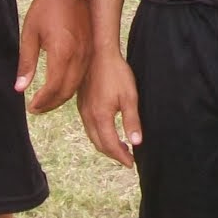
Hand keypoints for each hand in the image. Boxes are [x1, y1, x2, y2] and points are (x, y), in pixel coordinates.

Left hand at [15, 0, 88, 112]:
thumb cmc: (46, 7)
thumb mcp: (29, 34)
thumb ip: (26, 63)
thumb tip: (20, 88)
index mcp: (62, 52)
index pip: (53, 87)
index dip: (41, 102)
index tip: (30, 107)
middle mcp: (79, 55)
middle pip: (67, 91)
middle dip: (51, 104)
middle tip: (36, 108)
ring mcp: (88, 52)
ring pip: (77, 85)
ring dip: (62, 97)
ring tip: (46, 101)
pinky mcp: (91, 48)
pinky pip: (83, 75)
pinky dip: (72, 85)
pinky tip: (60, 86)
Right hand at [76, 48, 142, 166]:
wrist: (98, 53)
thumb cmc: (116, 73)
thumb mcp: (129, 97)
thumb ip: (132, 121)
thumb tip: (136, 143)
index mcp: (101, 117)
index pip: (110, 145)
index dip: (121, 156)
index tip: (131, 163)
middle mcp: (88, 117)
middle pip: (99, 144)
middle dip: (113, 154)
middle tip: (127, 158)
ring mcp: (83, 110)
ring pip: (92, 136)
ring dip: (105, 145)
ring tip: (120, 147)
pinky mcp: (81, 104)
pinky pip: (88, 127)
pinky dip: (98, 135)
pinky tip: (108, 131)